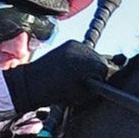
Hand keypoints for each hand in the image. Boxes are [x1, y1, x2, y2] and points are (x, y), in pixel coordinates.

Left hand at [1, 40, 115, 117]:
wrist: (30, 83)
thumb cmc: (54, 93)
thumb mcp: (80, 94)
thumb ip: (96, 86)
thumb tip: (108, 80)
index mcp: (84, 63)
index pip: (105, 69)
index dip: (102, 79)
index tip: (94, 86)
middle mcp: (81, 49)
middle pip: (101, 60)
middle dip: (97, 71)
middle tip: (86, 82)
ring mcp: (75, 44)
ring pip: (93, 55)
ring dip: (90, 64)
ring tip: (77, 76)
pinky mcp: (70, 43)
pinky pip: (84, 51)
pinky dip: (83, 59)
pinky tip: (74, 68)